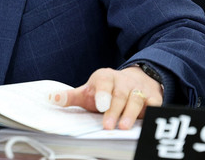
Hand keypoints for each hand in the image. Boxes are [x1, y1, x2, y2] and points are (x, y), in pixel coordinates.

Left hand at [48, 66, 162, 129]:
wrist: (135, 79)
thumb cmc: (106, 90)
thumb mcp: (88, 91)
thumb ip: (70, 97)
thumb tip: (50, 98)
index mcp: (105, 77)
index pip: (104, 81)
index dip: (102, 93)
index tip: (99, 104)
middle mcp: (123, 81)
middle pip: (119, 94)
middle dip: (114, 110)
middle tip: (108, 125)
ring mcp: (139, 89)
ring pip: (137, 99)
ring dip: (131, 114)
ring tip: (123, 127)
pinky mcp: (153, 97)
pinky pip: (154, 105)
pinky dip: (152, 113)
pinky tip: (148, 123)